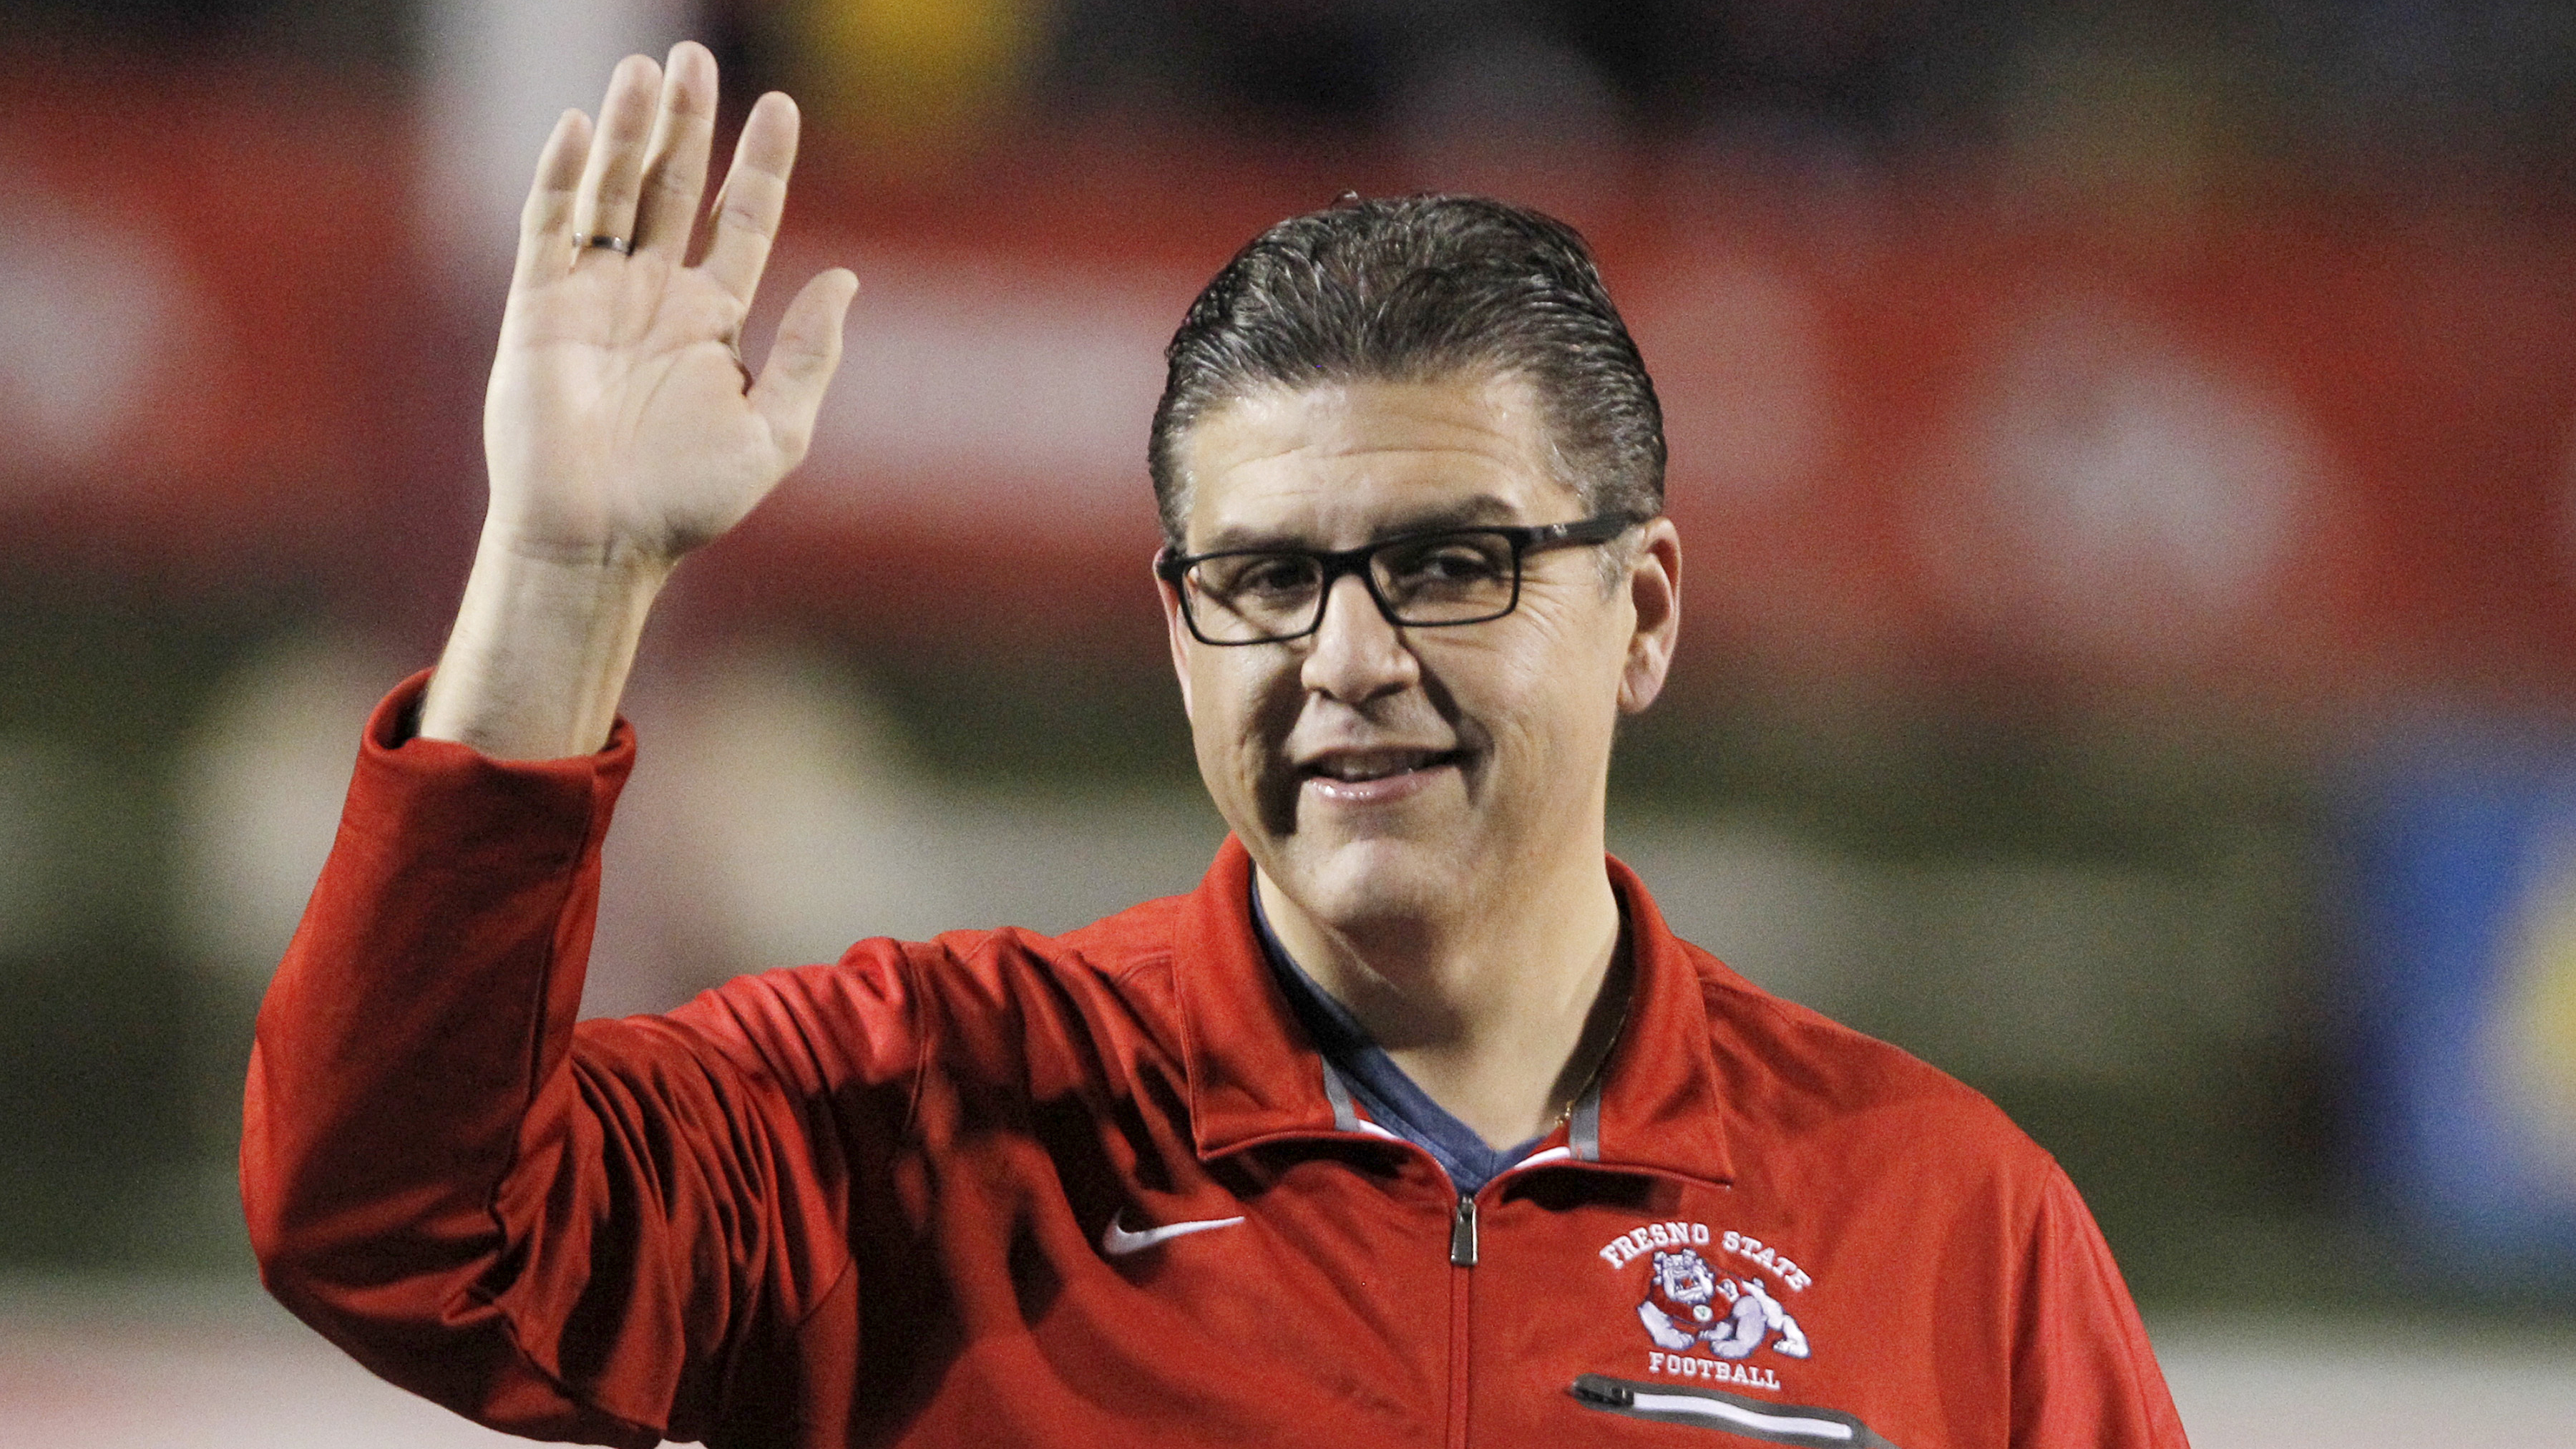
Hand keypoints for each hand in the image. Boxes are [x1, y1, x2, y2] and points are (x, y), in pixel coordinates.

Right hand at [419, 45, 852, 757]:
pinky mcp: (540, 308)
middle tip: (693, 55)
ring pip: (614, 192)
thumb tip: (847, 279)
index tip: (781, 105)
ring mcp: (594, 296)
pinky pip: (551, 226)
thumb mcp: (776, 431)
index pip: (742, 219)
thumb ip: (809, 355)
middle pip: (674, 186)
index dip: (761, 164)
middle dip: (686, 123)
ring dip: (629, 132)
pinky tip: (580, 128)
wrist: (602, 542)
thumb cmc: (687, 502)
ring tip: (646, 70)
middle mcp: (654, 296)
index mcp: (713, 321)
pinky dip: (563, 177)